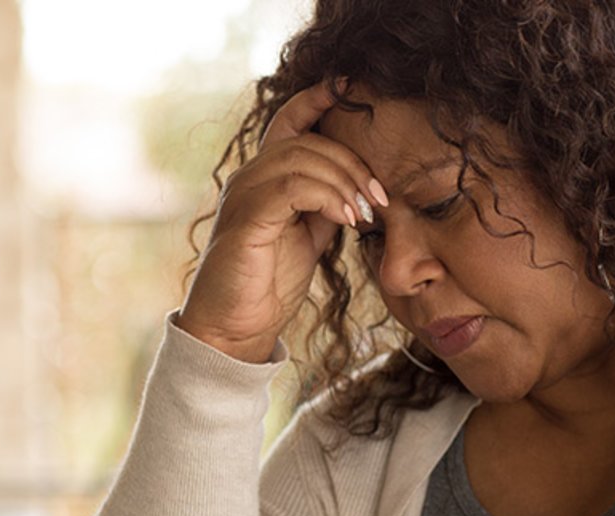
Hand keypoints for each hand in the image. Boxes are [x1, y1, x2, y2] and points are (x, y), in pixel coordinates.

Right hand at [176, 81, 386, 362]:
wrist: (234, 329)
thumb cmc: (267, 285)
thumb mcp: (307, 238)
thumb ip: (324, 206)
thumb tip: (359, 188)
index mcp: (263, 178)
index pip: (289, 121)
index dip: (318, 97)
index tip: (354, 87)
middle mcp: (248, 178)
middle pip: (306, 141)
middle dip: (352, 163)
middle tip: (380, 198)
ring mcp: (243, 196)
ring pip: (300, 158)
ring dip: (344, 181)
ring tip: (366, 213)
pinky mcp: (246, 220)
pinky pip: (292, 187)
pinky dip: (327, 198)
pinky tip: (347, 221)